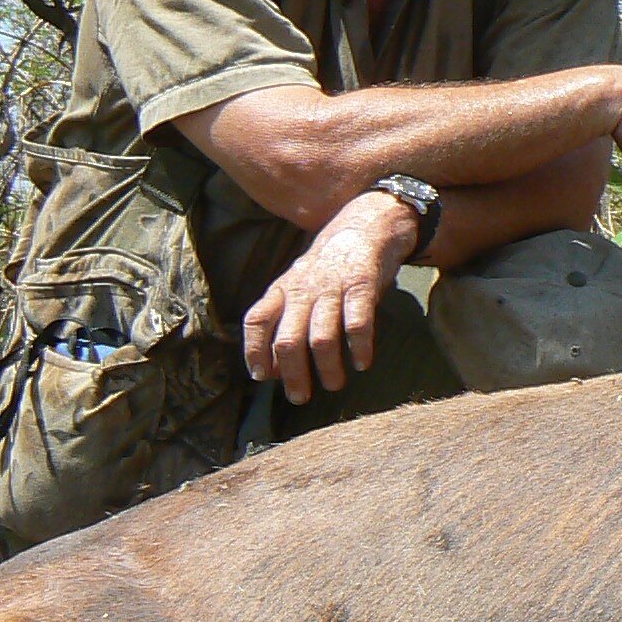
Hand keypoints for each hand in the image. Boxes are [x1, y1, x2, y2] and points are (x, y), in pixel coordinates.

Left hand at [243, 190, 417, 403]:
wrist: (366, 223)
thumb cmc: (330, 265)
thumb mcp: (298, 284)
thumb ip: (285, 319)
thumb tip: (274, 369)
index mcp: (282, 289)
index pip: (256, 320)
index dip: (254, 350)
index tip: (262, 377)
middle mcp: (303, 289)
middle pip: (287, 339)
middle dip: (293, 374)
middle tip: (301, 397)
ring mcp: (332, 288)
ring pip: (321, 337)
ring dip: (327, 368)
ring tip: (334, 385)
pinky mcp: (362, 285)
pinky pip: (358, 323)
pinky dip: (359, 348)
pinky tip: (362, 363)